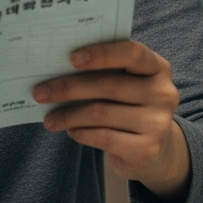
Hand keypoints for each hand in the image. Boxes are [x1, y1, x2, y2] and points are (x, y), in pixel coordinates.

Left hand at [32, 40, 190, 201]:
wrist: (153, 148)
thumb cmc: (127, 104)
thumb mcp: (124, 82)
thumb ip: (103, 70)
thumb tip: (55, 65)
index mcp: (157, 67)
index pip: (132, 53)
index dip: (102, 53)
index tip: (71, 58)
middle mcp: (163, 93)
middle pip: (109, 85)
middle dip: (69, 87)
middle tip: (39, 91)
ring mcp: (158, 123)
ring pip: (101, 113)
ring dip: (68, 115)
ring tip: (49, 118)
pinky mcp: (147, 150)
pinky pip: (104, 137)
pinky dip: (81, 133)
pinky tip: (70, 130)